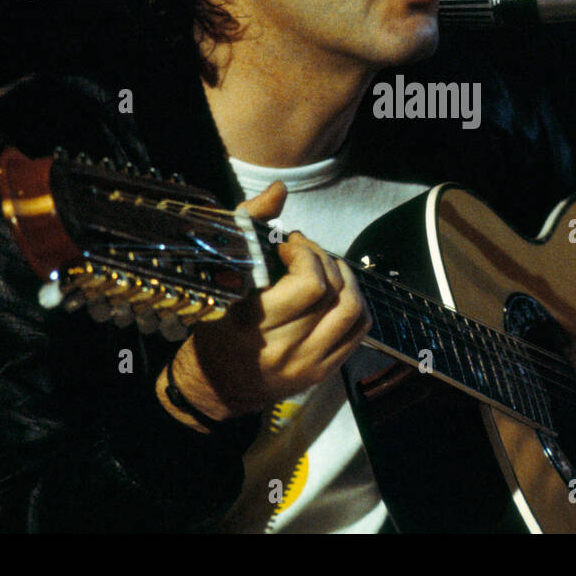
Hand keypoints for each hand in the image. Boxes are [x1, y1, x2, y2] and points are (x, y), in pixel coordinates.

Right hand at [156, 181, 370, 429]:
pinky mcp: (323, 372)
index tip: (288, 245)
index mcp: (252, 324)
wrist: (218, 384)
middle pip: (332, 293)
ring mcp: (308, 363)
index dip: (307, 255)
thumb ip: (248, 226)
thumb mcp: (220, 274)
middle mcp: (284, 348)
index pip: (308, 285)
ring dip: (345, 279)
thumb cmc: (216, 325)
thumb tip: (279, 191)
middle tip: (305, 251)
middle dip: (323, 258)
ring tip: (326, 267)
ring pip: (352, 310)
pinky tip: (338, 291)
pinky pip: (359, 331)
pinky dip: (356, 303)